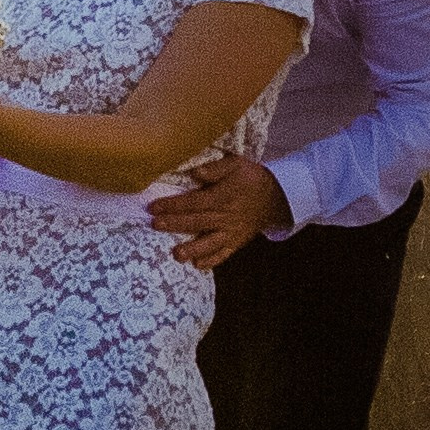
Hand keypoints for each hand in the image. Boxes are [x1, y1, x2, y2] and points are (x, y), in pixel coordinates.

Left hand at [147, 152, 284, 268]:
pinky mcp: (236, 242)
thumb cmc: (250, 177)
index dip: (173, 205)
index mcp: (223, 196)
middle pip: (197, 221)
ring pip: (209, 242)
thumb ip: (215, 169)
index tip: (154, 207)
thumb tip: (195, 172)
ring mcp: (231, 232)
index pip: (194, 201)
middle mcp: (225, 216)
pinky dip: (211, 261)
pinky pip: (224, 254)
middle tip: (155, 225)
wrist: (275, 197)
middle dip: (174, 224)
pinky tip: (197, 265)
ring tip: (176, 254)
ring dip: (193, 249)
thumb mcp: (236, 164)